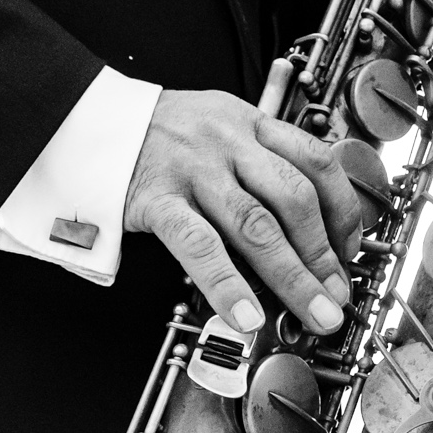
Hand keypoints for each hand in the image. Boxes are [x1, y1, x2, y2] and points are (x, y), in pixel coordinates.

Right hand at [124, 91, 364, 337]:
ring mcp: (193, 171)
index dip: (343, 209)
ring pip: (257, 226)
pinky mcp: (156, 199)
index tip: (350, 247)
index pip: (316, 161)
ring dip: (293, 276)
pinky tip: (245, 314)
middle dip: (325, 254)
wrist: (83, 118)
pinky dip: (226, 283)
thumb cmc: (152, 132)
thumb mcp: (214, 124)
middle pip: (295, 199)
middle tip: (338, 294)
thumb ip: (253, 159)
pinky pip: (199, 245)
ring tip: (313, 312)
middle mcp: (227, 143)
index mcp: (248, 122)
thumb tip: (299, 223)